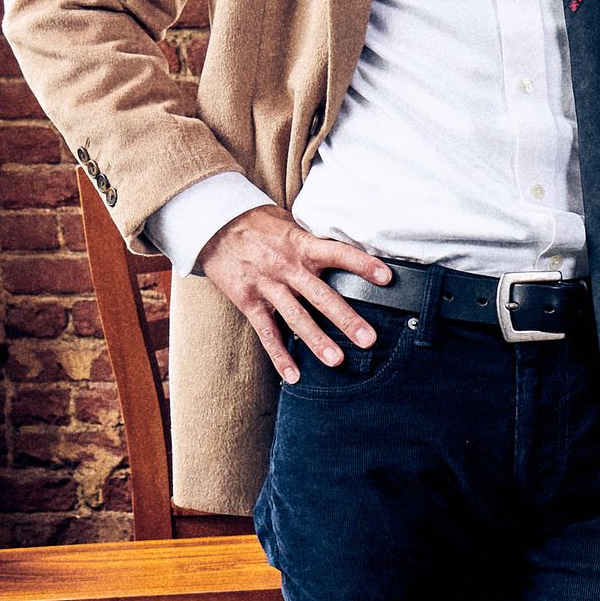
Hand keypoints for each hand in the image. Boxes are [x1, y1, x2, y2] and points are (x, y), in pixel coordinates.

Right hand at [198, 204, 395, 381]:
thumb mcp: (290, 225)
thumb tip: (348, 252)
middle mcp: (286, 267)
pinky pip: (266, 332)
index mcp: (301, 245)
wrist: (213, 225)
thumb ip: (314, 243)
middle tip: (368, 339)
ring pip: (296, 317)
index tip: (386, 278)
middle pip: (320, 295)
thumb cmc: (258, 225)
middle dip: (346, 318)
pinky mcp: (248, 301)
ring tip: (336, 360)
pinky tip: (293, 375)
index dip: (363, 264)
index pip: (338, 253)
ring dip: (316, 341)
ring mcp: (267, 286)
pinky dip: (279, 356)